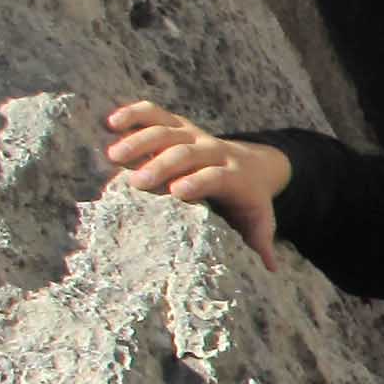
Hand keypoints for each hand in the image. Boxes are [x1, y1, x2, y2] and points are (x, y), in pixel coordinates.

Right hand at [98, 100, 288, 267]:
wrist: (256, 165)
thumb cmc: (249, 200)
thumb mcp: (259, 220)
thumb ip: (261, 241)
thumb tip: (271, 269)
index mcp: (232, 176)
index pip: (215, 176)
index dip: (198, 181)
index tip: (176, 191)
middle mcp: (213, 150)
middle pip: (186, 152)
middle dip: (162, 165)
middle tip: (137, 182)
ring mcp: (194, 135)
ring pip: (167, 131)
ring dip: (141, 141)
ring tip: (115, 156)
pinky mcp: (178, 125)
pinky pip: (155, 114)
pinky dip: (134, 114)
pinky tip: (112, 122)